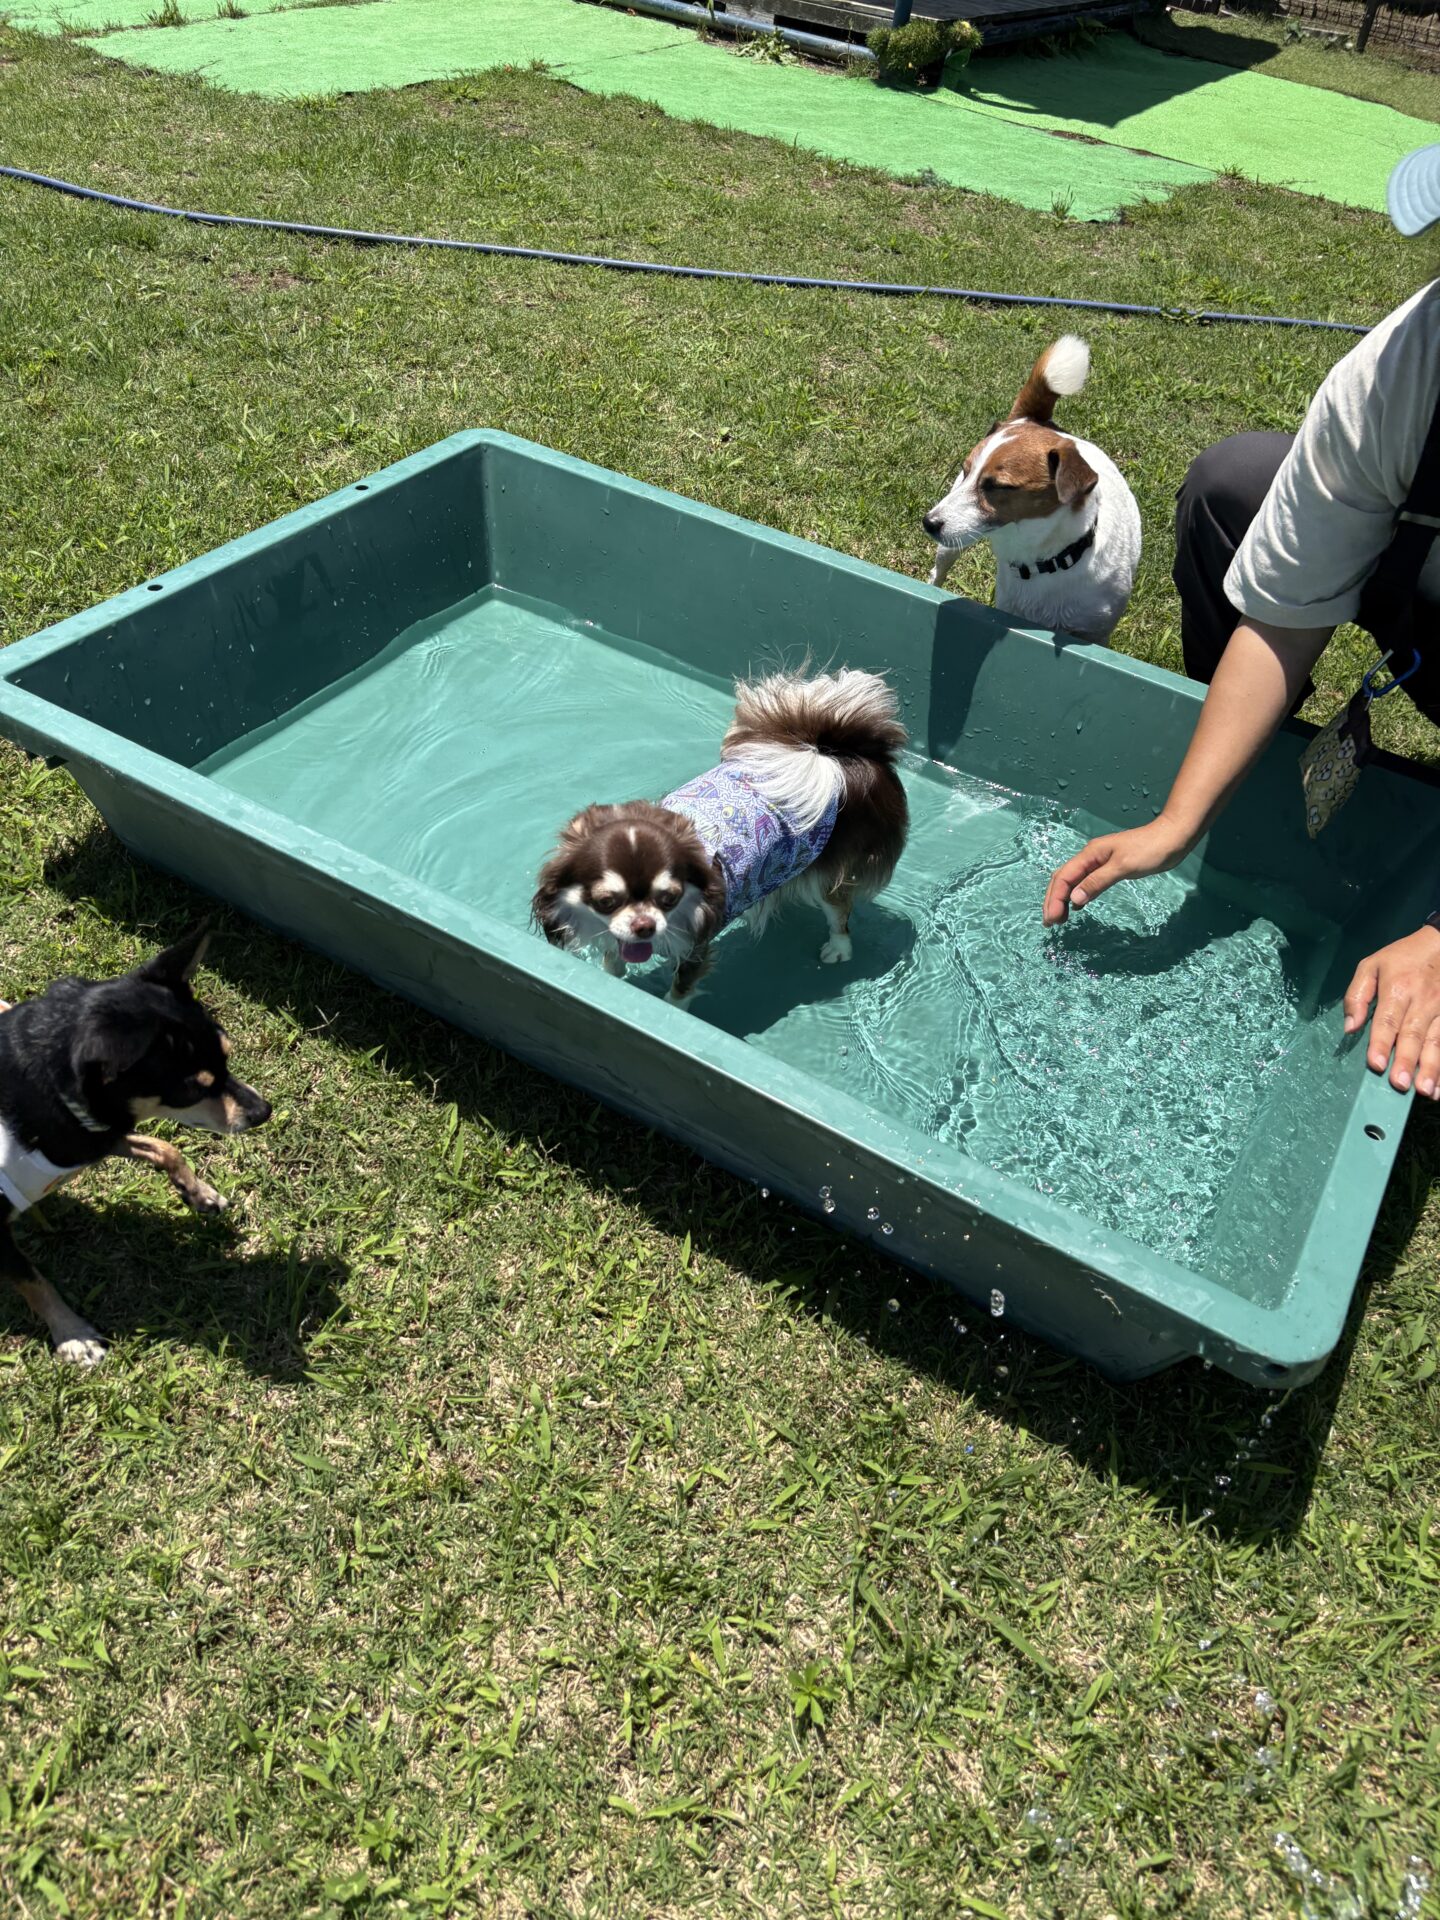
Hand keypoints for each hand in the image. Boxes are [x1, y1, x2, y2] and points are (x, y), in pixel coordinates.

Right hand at [1042, 819, 1192, 927]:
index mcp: (1090, 855)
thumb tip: (1074, 900)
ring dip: (1063, 899)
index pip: (1064, 878)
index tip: (1052, 919)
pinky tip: (1077, 906)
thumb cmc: (1150, 850)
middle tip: (1050, 923)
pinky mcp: (1110, 869)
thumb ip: (1097, 882)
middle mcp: (1090, 858)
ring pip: (1073, 881)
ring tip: (1059, 918)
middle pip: (1063, 879)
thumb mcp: (1123, 867)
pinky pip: (1086, 882)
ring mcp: (1099, 863)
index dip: (1054, 898)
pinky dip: (1077, 895)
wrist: (1173, 837)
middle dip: (1053, 900)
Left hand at [1343, 924, 1439, 1095]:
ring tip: (1425, 1091)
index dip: (1381, 1043)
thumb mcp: (1372, 965)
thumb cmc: (1402, 958)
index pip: (1387, 1020)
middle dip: (1407, 1061)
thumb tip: (1350, 1027)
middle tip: (1400, 1085)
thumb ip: (1357, 995)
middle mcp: (1422, 1002)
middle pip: (1413, 1035)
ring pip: (1436, 1042)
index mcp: (1397, 989)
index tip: (1376, 1065)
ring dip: (1432, 1069)